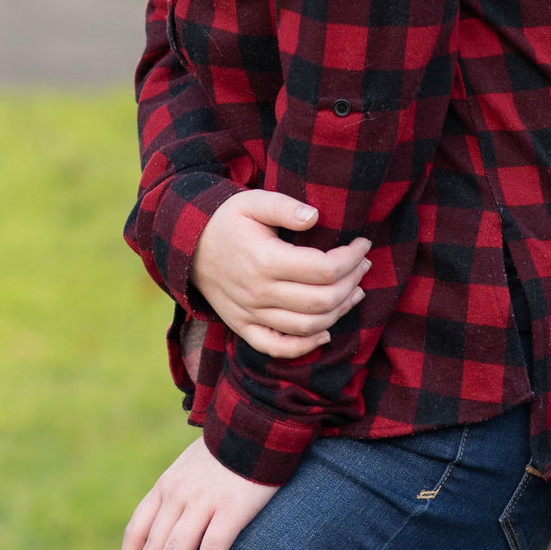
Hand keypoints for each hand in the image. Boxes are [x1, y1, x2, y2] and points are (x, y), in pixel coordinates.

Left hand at [117, 436, 275, 549]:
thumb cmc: (228, 450)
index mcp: (166, 486)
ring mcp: (203, 503)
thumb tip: (173, 523)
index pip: (137, 530)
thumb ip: (179, 493)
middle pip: (149, 547)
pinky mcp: (231, 510)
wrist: (258, 423)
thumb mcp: (192, 467)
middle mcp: (178, 496)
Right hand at [191, 189, 369, 358]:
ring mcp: (250, 314)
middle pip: (322, 300)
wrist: (187, 246)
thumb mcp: (252, 201)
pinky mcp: (243, 328)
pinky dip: (306, 346)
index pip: (324, 268)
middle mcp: (258, 292)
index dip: (352, 258)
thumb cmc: (226, 221)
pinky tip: (325, 332)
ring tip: (355, 291)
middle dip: (352, 282)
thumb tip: (315, 216)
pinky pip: (279, 348)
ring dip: (340, 311)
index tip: (363, 244)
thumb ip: (284, 206)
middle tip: (363, 265)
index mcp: (264, 260)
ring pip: (308, 326)